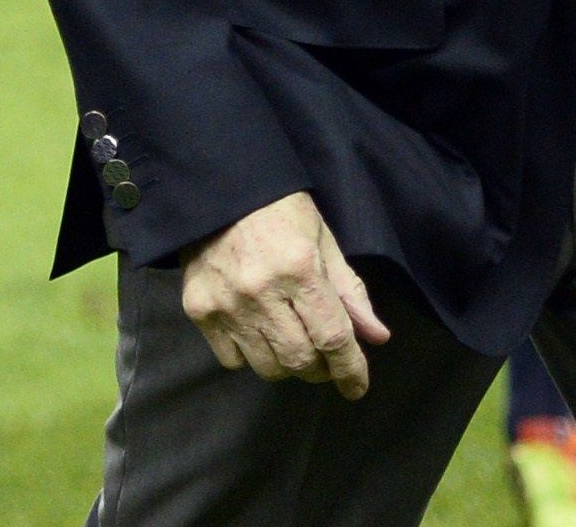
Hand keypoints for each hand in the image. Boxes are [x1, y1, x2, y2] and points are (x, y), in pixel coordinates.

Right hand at [180, 192, 389, 398]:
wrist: (217, 189)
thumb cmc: (278, 210)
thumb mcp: (322, 240)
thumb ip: (348, 291)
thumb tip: (376, 336)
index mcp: (299, 267)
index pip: (332, 337)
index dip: (350, 369)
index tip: (357, 387)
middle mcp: (261, 290)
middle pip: (300, 359)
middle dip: (320, 368)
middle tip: (324, 357)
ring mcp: (226, 302)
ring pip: (268, 366)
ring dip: (288, 365)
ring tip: (292, 342)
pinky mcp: (199, 309)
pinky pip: (233, 359)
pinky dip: (252, 356)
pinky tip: (258, 332)